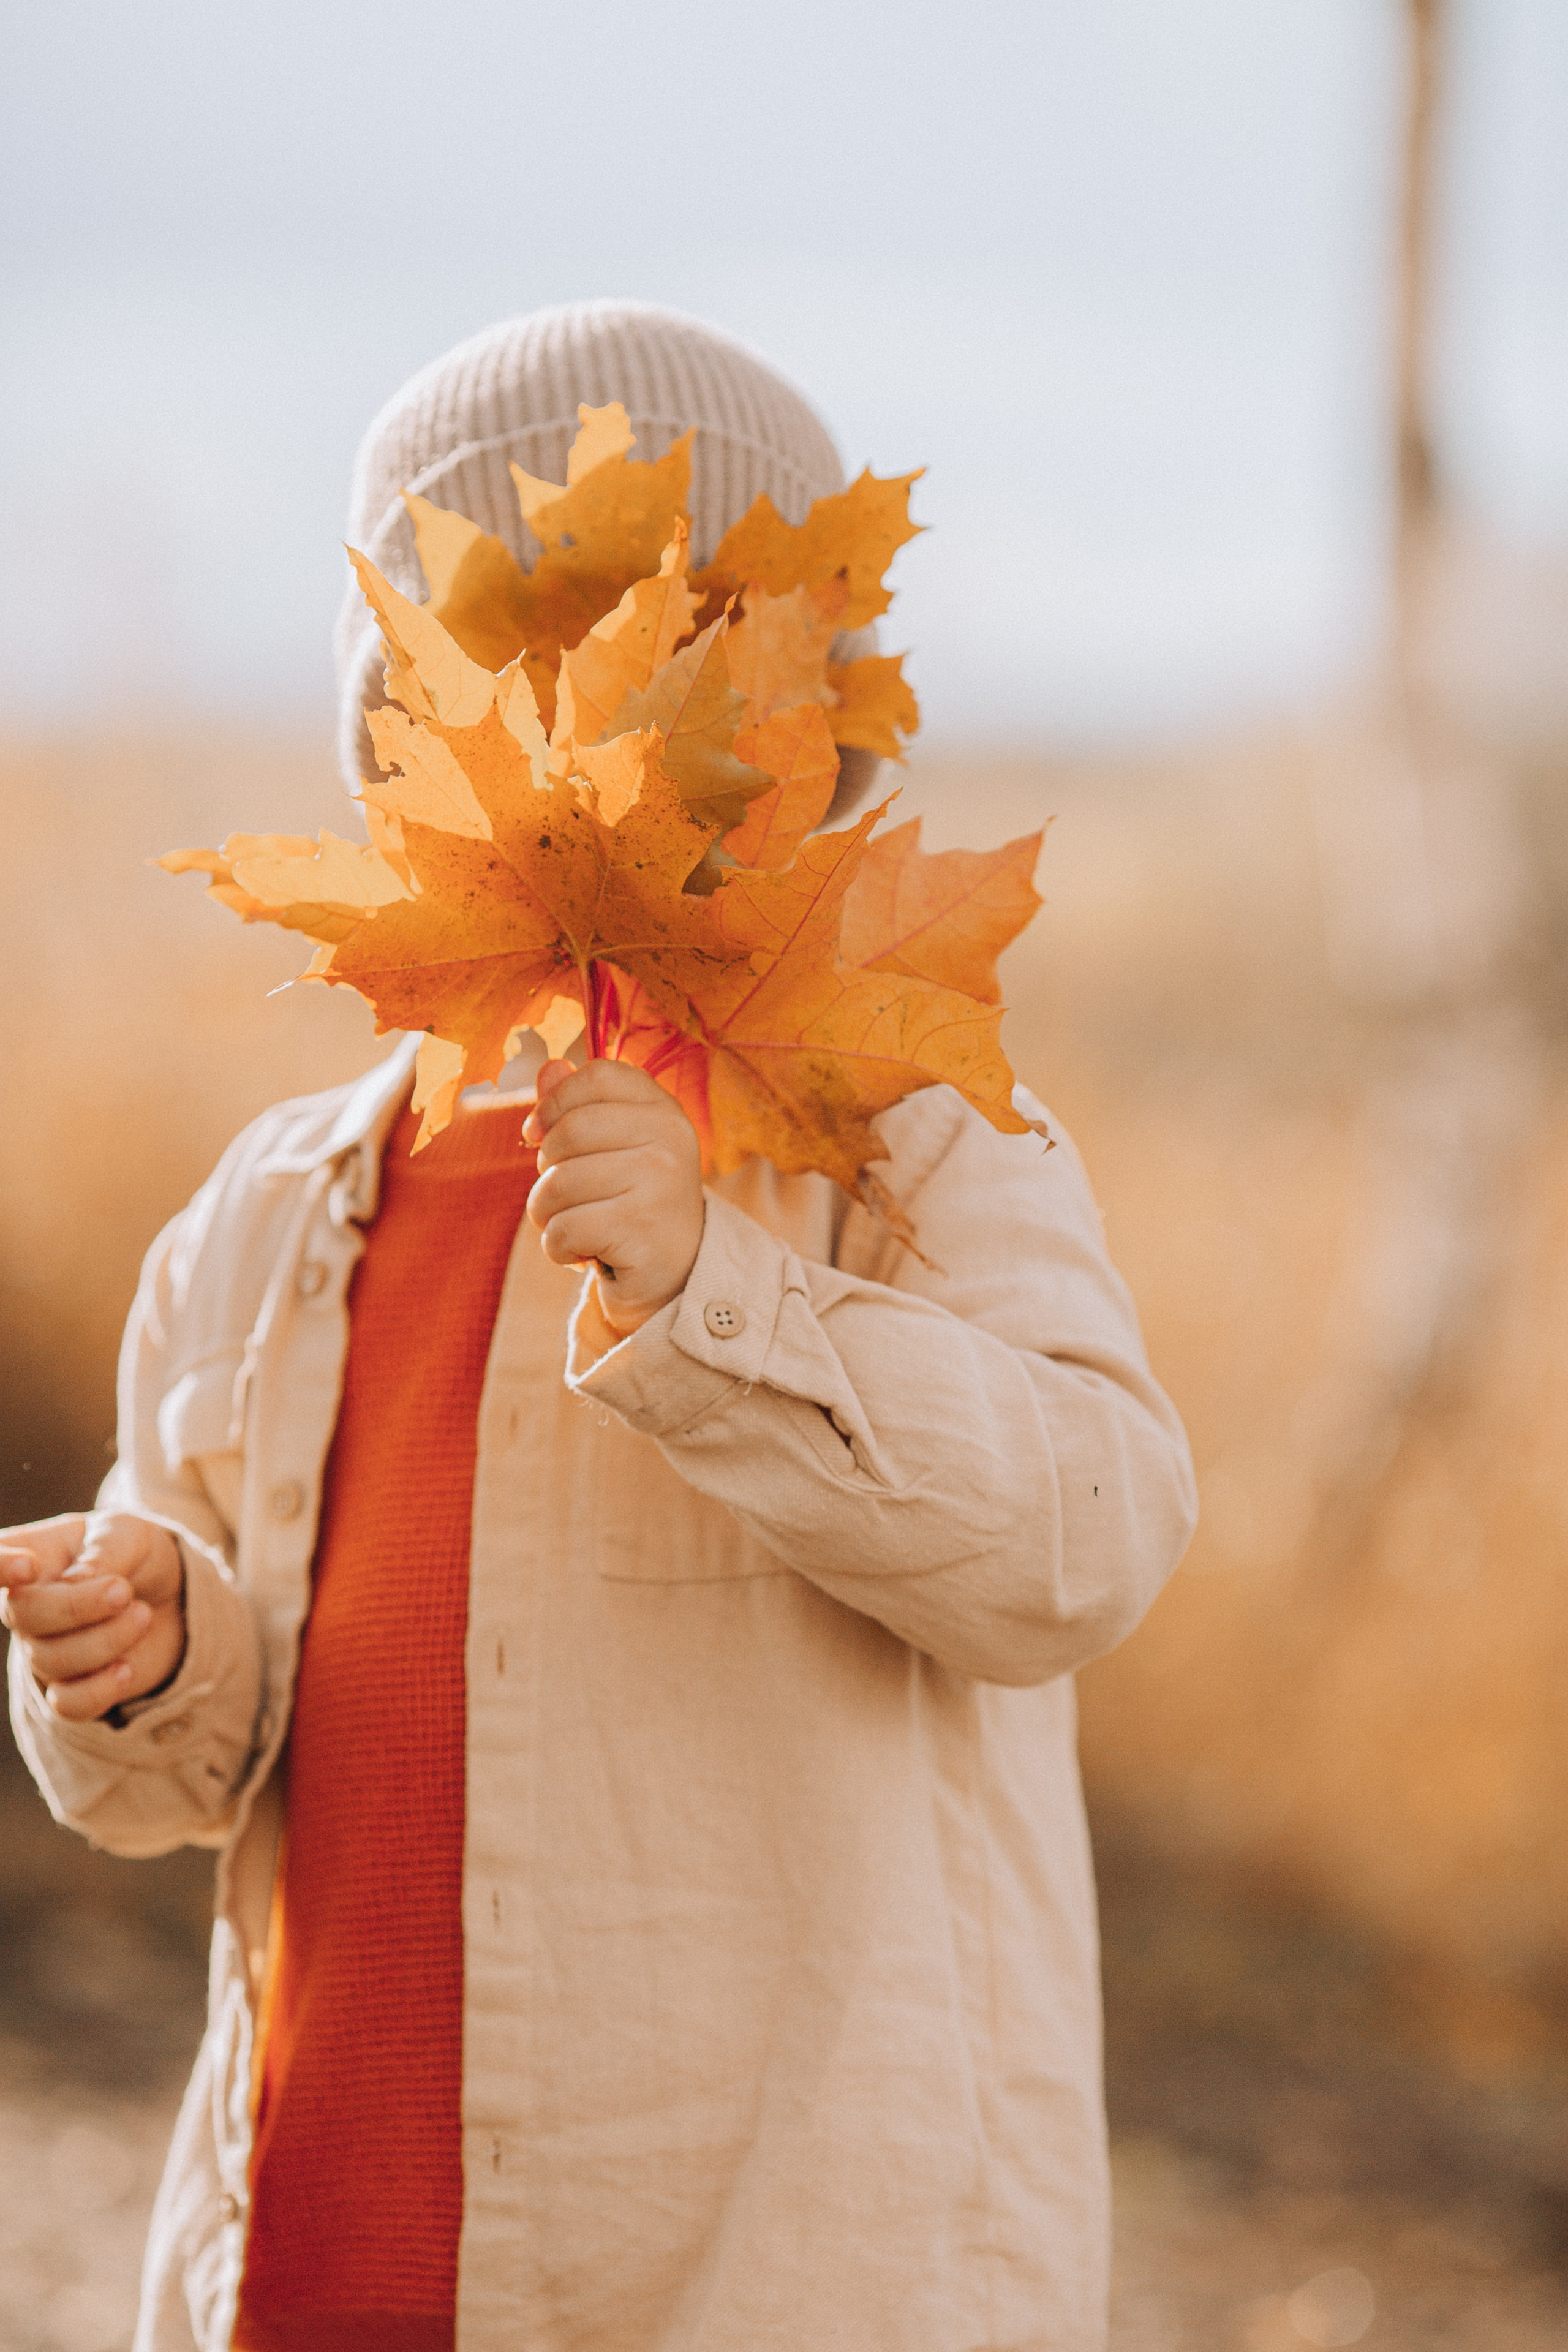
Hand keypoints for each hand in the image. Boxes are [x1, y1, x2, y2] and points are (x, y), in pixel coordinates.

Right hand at [0, 1513, 185, 1721]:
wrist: (165, 1597)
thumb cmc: (134, 1555)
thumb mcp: (129, 1534)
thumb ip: (104, 1550)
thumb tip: (76, 1579)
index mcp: (31, 1554)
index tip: (27, 1567)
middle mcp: (25, 1605)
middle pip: (26, 1615)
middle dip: (80, 1607)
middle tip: (124, 1591)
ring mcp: (42, 1649)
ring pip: (54, 1659)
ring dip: (107, 1639)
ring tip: (143, 1613)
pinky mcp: (68, 1687)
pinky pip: (68, 1703)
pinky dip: (101, 1689)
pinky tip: (127, 1668)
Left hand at [523, 1057, 704, 1334]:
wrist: (678, 1274)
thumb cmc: (633, 1203)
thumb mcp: (613, 1148)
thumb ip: (579, 1106)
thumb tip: (549, 1067)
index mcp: (664, 1110)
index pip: (597, 1077)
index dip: (554, 1102)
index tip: (537, 1133)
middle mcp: (670, 1140)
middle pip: (568, 1133)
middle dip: (546, 1169)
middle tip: (563, 1194)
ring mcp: (660, 1184)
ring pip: (557, 1185)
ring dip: (546, 1215)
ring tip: (572, 1225)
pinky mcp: (642, 1231)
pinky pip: (563, 1231)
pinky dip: (558, 1249)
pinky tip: (583, 1253)